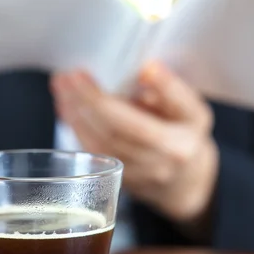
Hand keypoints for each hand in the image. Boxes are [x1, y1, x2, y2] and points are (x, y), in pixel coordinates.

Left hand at [50, 62, 218, 228]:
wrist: (188, 181)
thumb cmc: (188, 135)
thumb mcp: (192, 109)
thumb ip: (171, 90)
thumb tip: (146, 69)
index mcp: (177, 144)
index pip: (131, 123)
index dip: (101, 100)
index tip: (80, 74)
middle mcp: (157, 165)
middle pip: (109, 134)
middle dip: (82, 102)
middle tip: (65, 77)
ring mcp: (137, 178)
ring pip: (97, 146)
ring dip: (74, 115)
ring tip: (62, 88)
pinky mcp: (119, 183)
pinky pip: (93, 154)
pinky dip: (77, 129)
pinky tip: (68, 108)